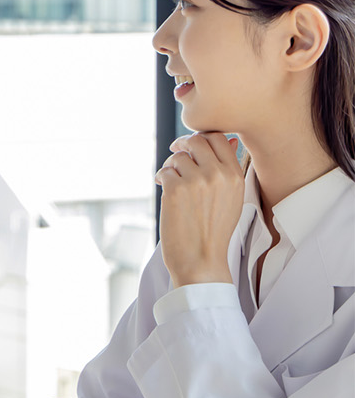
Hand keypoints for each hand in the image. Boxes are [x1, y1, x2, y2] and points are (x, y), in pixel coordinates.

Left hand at [154, 132, 245, 288]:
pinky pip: (165, 170)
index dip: (202, 138)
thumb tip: (227, 139)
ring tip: (171, 180)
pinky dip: (161, 177)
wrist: (201, 259)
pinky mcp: (176, 189)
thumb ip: (228, 168)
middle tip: (175, 152)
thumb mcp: (232, 197)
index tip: (192, 146)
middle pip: (197, 141)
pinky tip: (164, 188)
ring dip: (171, 165)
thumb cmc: (214, 230)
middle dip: (183, 145)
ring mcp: (196, 181)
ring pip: (178, 156)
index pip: (219, 138)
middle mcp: (218, 175)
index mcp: (235, 175)